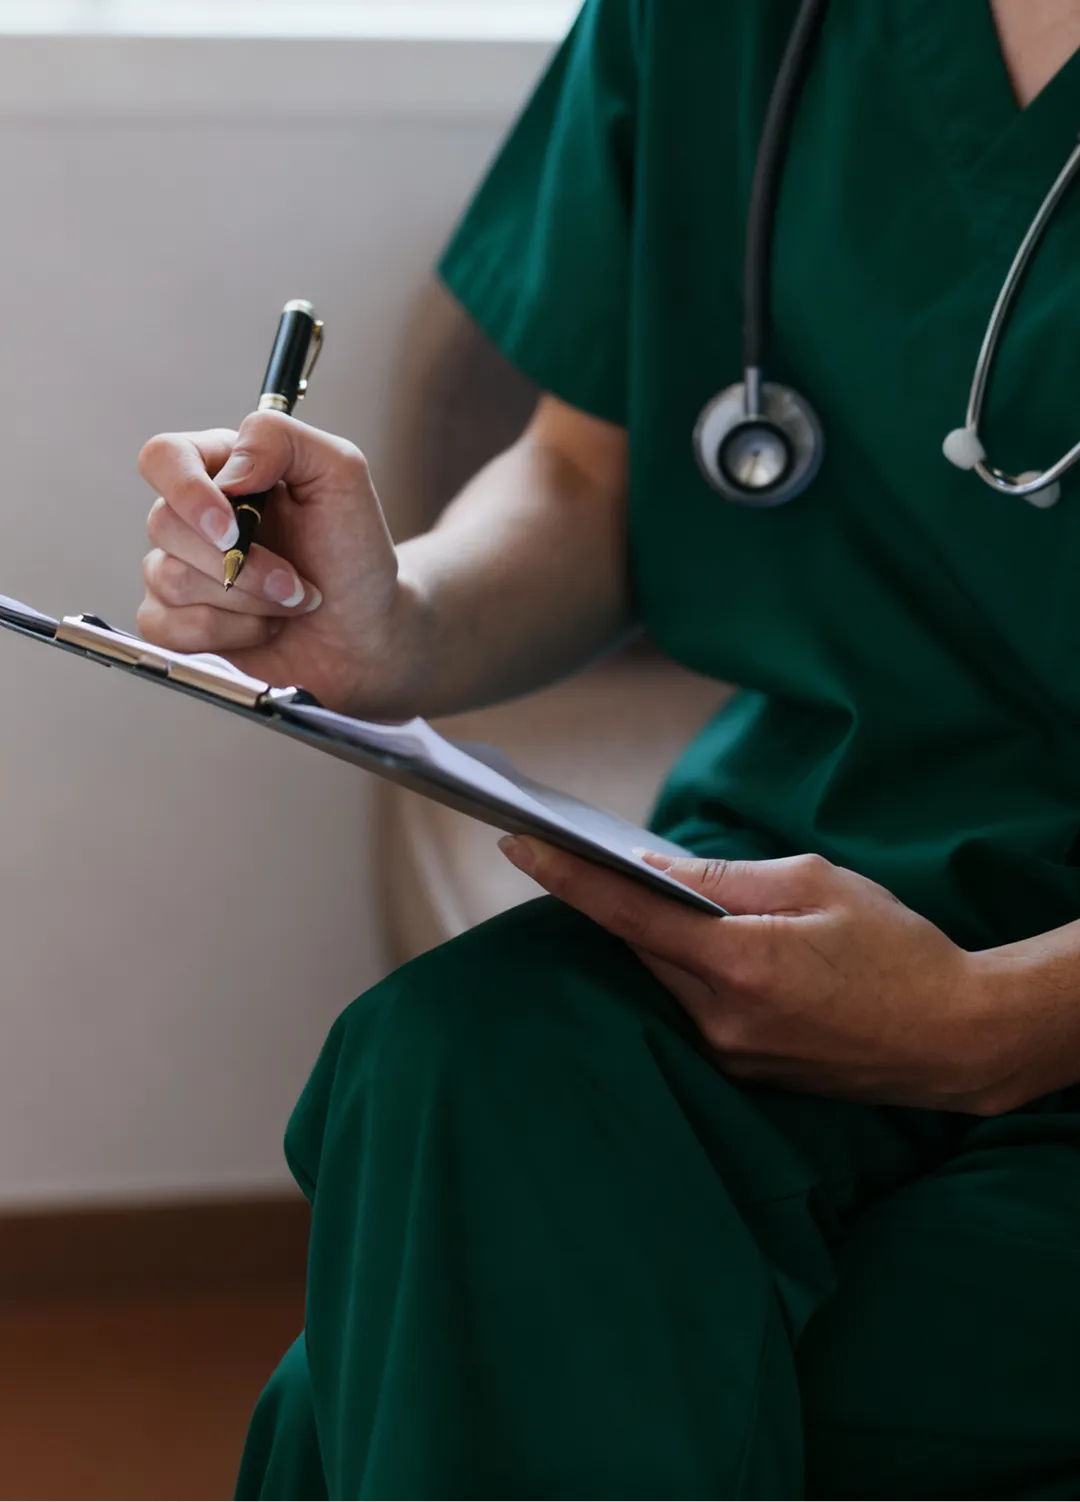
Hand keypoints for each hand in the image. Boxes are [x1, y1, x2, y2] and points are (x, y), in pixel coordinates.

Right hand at [137, 413, 420, 713]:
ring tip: (290, 602)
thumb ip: (281, 439)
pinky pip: (167, 628)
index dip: (187, 490)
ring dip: (246, 599)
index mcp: (222, 470)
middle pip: (163, 523)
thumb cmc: (353, 554)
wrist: (366, 632)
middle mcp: (191, 518)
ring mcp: (176, 572)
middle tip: (295, 581)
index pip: (163, 458)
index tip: (232, 529)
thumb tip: (228, 470)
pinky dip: (228, 633)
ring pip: (169, 579)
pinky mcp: (174, 626)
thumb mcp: (340, 475)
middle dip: (242, 563)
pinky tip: (263, 629)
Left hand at [499, 840, 1023, 1113]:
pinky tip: (698, 945)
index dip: (567, 878)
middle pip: (636, 950)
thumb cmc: (898, 948)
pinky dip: (683, 973)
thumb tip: (656, 867)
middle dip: (609, 902)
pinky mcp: (745, 1072)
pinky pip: (691, 1010)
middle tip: (576, 852)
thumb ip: (728, 879)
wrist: (956, 1038)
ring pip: (662, 982)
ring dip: (650, 940)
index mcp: (740, 963)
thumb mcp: (817, 885)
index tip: (518, 844)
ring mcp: (731, 1055)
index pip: (628, 916)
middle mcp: (722, 1020)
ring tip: (643, 894)